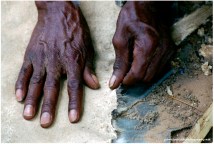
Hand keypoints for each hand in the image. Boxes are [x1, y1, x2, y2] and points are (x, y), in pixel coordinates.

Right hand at [15, 1, 98, 127]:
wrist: (59, 11)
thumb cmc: (76, 30)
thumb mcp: (87, 48)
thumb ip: (88, 69)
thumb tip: (94, 86)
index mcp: (73, 61)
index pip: (74, 86)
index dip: (74, 103)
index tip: (73, 118)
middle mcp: (56, 62)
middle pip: (52, 88)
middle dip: (49, 106)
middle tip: (45, 122)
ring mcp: (41, 58)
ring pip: (36, 82)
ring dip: (32, 100)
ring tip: (28, 115)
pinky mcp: (31, 54)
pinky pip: (24, 71)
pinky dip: (20, 84)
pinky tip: (18, 97)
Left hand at [109, 1, 174, 88]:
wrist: (149, 5)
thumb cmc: (132, 18)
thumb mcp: (120, 38)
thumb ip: (119, 63)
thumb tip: (114, 83)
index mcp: (147, 46)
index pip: (138, 75)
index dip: (127, 80)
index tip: (120, 78)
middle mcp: (161, 50)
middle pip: (146, 78)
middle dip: (134, 77)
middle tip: (125, 68)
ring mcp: (167, 51)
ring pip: (153, 75)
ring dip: (141, 73)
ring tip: (133, 61)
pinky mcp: (170, 51)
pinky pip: (158, 69)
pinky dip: (148, 68)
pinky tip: (142, 59)